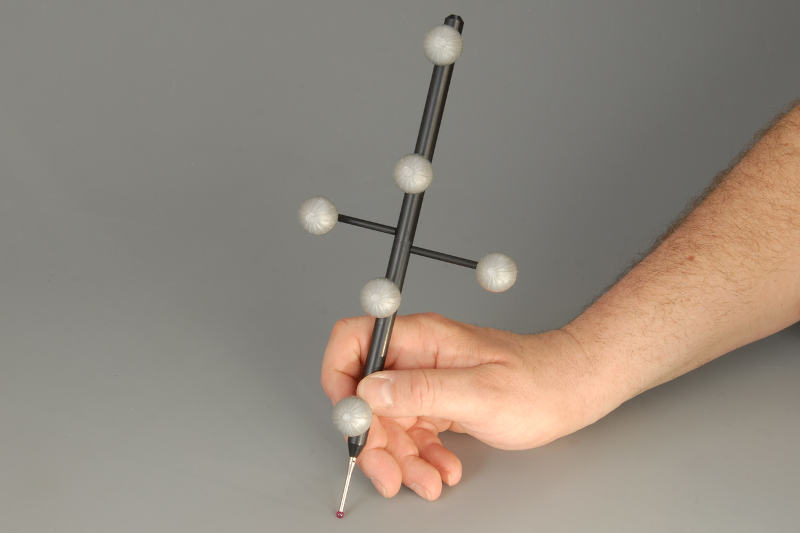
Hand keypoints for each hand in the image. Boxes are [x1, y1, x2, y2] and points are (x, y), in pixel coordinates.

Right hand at [321, 313, 623, 500]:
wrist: (571, 390)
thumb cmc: (537, 382)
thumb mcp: (480, 392)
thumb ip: (421, 390)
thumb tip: (368, 390)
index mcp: (421, 338)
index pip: (355, 340)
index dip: (339, 375)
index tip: (348, 417)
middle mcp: (418, 357)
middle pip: (366, 395)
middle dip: (372, 440)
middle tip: (388, 476)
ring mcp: (427, 380)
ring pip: (388, 422)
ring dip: (400, 459)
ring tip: (427, 482)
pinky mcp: (439, 403)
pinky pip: (414, 434)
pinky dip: (422, 458)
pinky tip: (443, 470)